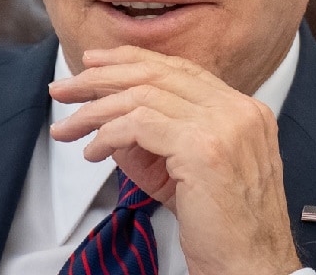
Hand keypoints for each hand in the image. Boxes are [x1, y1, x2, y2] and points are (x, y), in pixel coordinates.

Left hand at [49, 46, 303, 274]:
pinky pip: (139, 125)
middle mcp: (237, 110)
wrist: (250, 267)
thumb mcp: (185, 174)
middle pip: (157, 75)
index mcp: (242, 111)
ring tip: (67, 127)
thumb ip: (153, 141)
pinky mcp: (202, 147)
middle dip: (102, 78)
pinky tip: (92, 152)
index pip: (180, 69)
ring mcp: (224, 125)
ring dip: (94, 111)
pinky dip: (107, 135)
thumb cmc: (222, 230)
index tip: (96, 65)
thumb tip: (108, 120)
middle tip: (65, 89)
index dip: (132, 61)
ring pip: (143, 97)